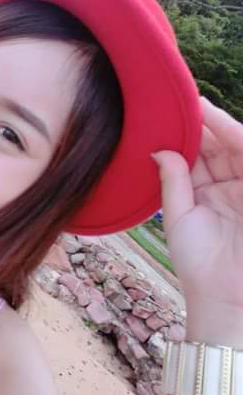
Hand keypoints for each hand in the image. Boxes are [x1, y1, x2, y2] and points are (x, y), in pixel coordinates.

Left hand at [153, 97, 242, 337]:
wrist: (226, 294)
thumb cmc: (199, 263)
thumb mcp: (178, 218)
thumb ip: (173, 182)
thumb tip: (159, 150)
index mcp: (205, 193)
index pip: (197, 156)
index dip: (186, 135)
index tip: (166, 113)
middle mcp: (228, 187)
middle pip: (217, 147)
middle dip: (202, 124)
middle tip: (183, 99)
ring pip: (236, 149)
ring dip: (220, 127)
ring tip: (198, 105)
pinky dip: (237, 139)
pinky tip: (223, 125)